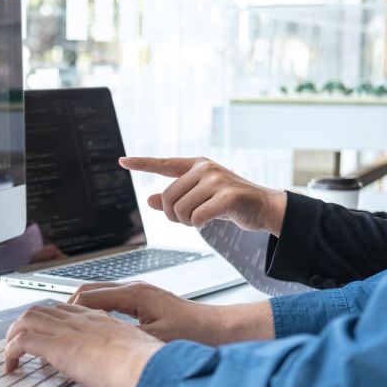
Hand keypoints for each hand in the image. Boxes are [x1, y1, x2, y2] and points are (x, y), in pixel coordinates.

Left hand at [4, 304, 163, 386]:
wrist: (146, 366)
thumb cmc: (146, 364)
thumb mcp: (134, 351)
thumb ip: (122, 350)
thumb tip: (124, 362)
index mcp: (101, 320)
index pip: (68, 310)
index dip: (53, 320)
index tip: (48, 333)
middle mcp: (81, 320)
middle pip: (44, 309)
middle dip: (27, 323)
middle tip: (21, 340)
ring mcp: (67, 331)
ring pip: (28, 319)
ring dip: (14, 334)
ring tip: (10, 352)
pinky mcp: (56, 347)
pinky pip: (22, 342)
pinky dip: (10, 352)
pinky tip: (11, 366)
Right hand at [70, 282, 275, 345]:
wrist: (223, 331)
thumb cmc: (196, 335)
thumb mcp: (156, 342)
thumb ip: (126, 341)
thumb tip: (101, 346)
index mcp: (134, 295)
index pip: (88, 295)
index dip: (67, 310)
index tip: (54, 324)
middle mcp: (135, 289)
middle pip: (89, 290)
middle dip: (68, 306)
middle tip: (53, 324)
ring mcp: (140, 294)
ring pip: (100, 295)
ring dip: (82, 308)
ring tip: (68, 326)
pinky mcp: (145, 303)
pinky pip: (111, 301)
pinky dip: (97, 311)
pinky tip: (95, 328)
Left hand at [120, 157, 286, 235]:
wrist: (264, 207)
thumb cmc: (229, 204)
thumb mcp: (200, 199)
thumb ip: (175, 199)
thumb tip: (149, 200)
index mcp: (197, 166)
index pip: (164, 164)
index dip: (142, 163)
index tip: (122, 161)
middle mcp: (205, 169)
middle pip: (168, 198)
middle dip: (174, 216)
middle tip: (190, 220)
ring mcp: (216, 180)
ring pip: (181, 209)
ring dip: (187, 222)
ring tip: (201, 219)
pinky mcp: (227, 195)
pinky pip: (197, 217)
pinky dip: (199, 225)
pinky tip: (208, 222)